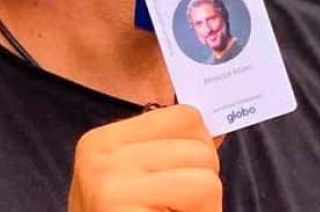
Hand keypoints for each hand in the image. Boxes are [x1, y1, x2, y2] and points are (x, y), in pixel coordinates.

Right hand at [68, 105, 221, 211]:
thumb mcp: (143, 186)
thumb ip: (173, 155)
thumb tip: (219, 129)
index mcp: (102, 141)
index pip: (186, 118)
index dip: (197, 155)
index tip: (174, 188)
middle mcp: (100, 153)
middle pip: (200, 146)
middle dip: (201, 186)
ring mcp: (108, 179)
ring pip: (206, 175)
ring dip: (202, 210)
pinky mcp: (122, 203)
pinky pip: (199, 195)